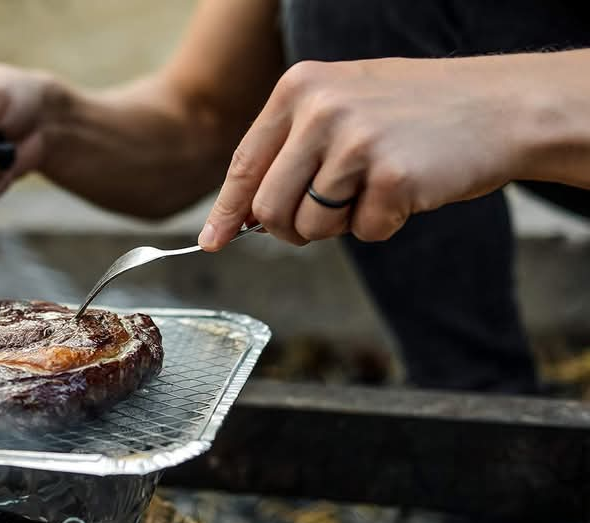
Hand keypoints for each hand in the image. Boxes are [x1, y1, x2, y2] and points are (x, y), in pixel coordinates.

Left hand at [198, 56, 526, 248]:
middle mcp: (319, 110)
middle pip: (268, 208)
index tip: (213, 241)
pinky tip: (407, 190)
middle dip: (291, 228)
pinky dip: (383, 225)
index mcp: (299, 88)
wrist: (500, 106)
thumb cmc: (415, 114)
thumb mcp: (341, 106)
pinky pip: (363, 233)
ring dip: (341, 226)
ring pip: (310, 227)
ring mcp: (355, 141)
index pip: (244, 164)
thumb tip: (241, 215)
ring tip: (374, 189)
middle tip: (330, 214)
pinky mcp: (391, 175)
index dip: (227, 212)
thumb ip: (290, 150)